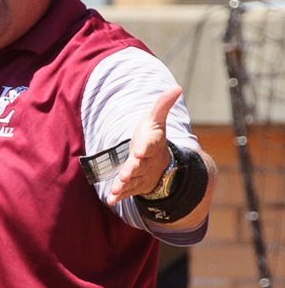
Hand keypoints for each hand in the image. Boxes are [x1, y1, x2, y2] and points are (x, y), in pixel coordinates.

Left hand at [105, 86, 181, 204]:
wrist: (159, 163)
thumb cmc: (153, 137)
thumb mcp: (157, 120)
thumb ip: (162, 105)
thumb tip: (177, 88)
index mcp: (153, 144)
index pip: (151, 145)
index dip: (145, 148)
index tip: (139, 151)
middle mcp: (148, 161)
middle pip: (140, 166)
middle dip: (132, 170)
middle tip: (125, 175)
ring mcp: (141, 175)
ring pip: (132, 181)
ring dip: (123, 185)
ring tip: (116, 189)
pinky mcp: (133, 185)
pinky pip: (126, 192)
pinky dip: (118, 196)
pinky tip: (110, 199)